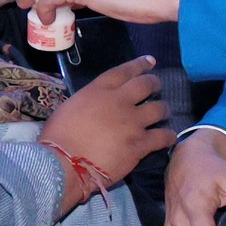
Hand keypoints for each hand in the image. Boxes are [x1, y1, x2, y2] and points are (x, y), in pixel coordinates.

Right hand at [37, 56, 169, 209]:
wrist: (63, 163)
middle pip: (146, 84)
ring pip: (159, 108)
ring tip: (163, 113)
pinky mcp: (140, 143)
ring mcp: (132, 122)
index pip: (123, 71)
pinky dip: (168, 136)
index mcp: (98, 91)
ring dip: (163, 109)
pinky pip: (163, 136)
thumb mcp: (70, 107)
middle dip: (155, 83)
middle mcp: (119, 102)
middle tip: (157, 87)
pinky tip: (168, 137)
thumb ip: (89, 101)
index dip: (139, 65)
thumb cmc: (57, 137)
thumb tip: (97, 104)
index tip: (150, 62)